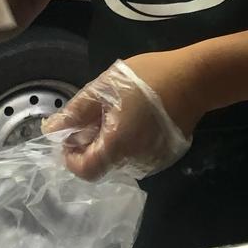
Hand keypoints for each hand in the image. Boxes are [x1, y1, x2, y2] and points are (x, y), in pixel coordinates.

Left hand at [42, 54, 201, 180]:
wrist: (196, 77)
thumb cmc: (147, 78)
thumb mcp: (104, 87)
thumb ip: (76, 112)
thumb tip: (51, 131)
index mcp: (117, 146)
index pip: (84, 170)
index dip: (71, 156)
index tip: (72, 135)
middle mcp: (135, 162)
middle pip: (102, 165)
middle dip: (91, 144)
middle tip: (97, 114)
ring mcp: (153, 162)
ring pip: (119, 160)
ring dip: (111, 142)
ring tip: (119, 111)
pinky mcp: (166, 156)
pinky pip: (137, 156)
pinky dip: (130, 142)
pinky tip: (137, 117)